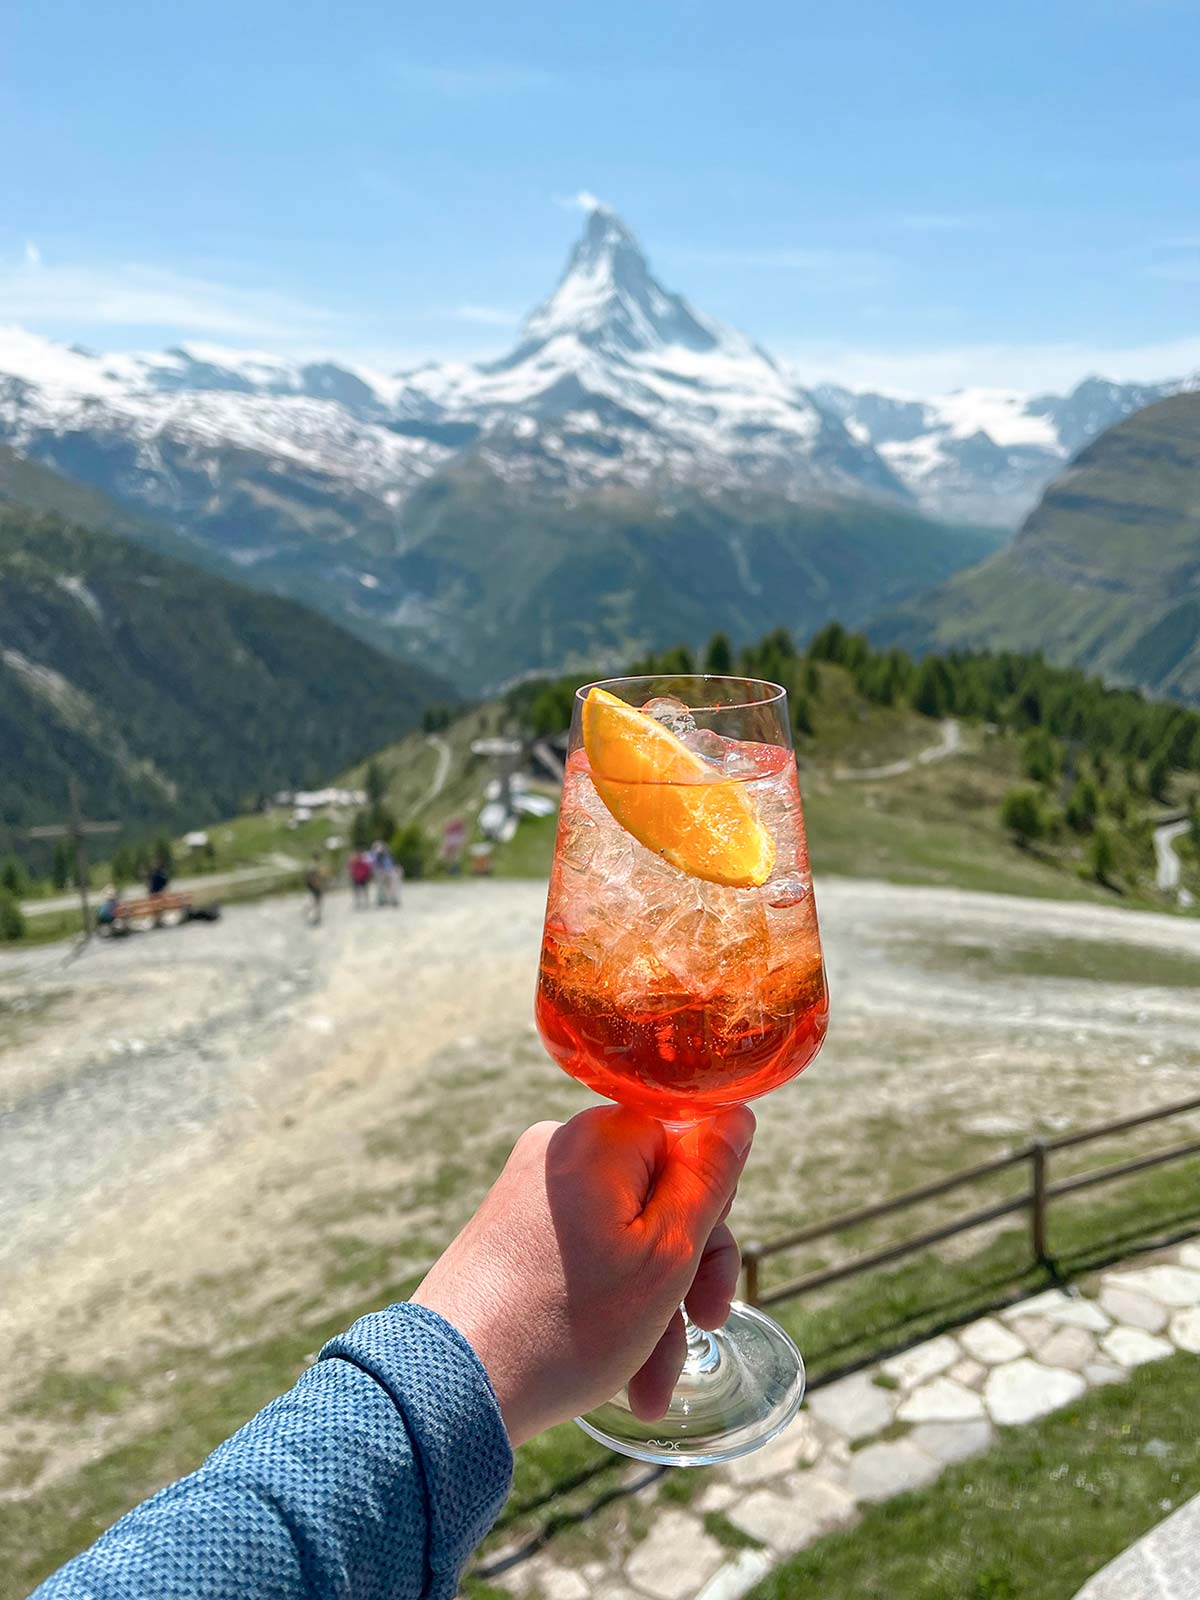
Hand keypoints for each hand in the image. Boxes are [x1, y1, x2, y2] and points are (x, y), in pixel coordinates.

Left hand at [411, 1105, 754, 1446]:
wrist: (449, 1384)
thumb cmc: (567, 1323)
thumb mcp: (666, 1255)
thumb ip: (709, 1180)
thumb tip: (738, 1113)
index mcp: (602, 1137)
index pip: (690, 1150)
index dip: (712, 1222)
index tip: (712, 1294)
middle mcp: (560, 1148)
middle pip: (657, 1199)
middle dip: (682, 1282)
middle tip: (695, 1343)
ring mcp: (530, 1190)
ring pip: (622, 1239)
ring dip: (649, 1311)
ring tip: (647, 1394)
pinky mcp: (509, 1229)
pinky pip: (582, 1254)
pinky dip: (606, 1305)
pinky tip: (618, 1374)